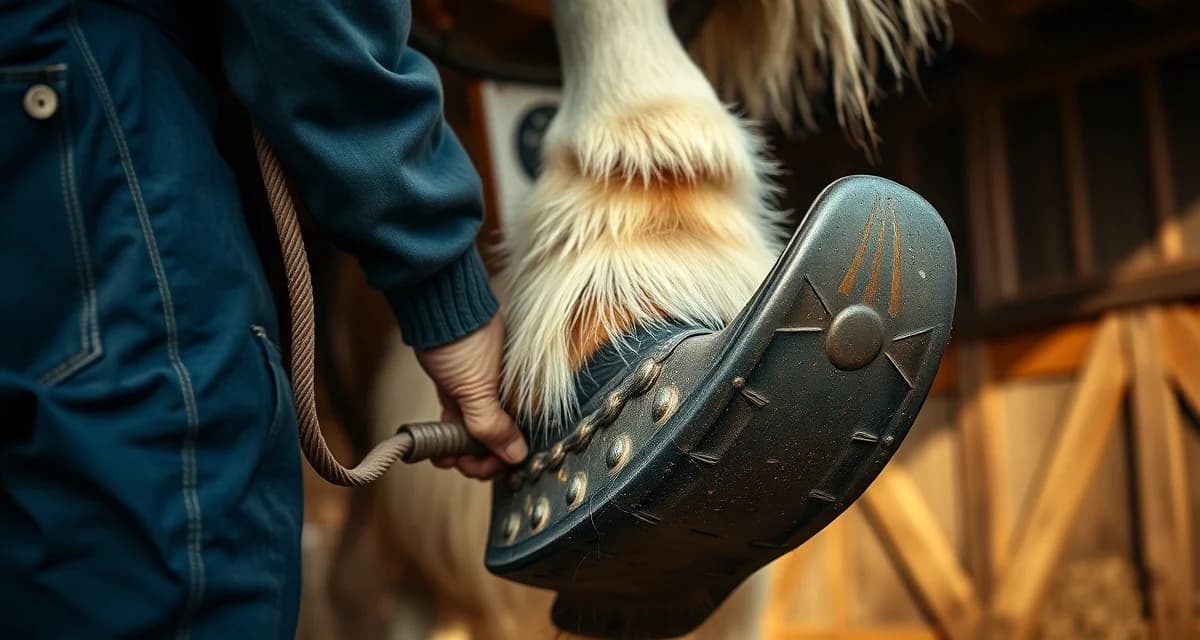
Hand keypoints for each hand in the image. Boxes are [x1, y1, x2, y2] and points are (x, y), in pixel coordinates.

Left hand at [414, 315, 527, 478]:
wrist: (434, 305)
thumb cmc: (461, 338)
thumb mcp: (477, 389)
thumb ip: (495, 426)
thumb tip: (517, 456)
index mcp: (520, 392)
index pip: (517, 437)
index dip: (496, 459)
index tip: (475, 468)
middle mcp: (504, 393)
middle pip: (495, 438)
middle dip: (474, 455)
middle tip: (454, 461)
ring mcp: (480, 389)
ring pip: (475, 430)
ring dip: (459, 447)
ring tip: (441, 453)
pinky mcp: (460, 385)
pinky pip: (460, 417)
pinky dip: (450, 431)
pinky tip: (439, 440)